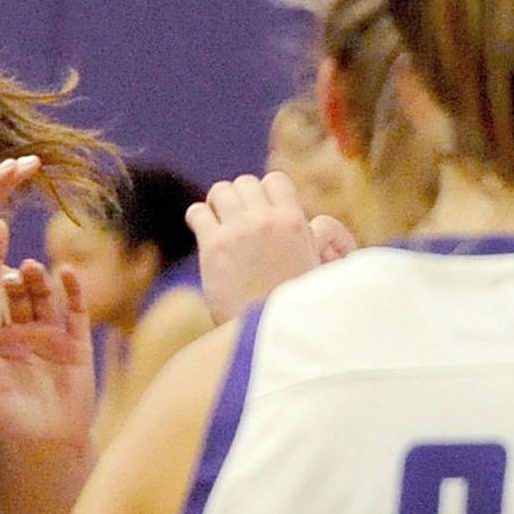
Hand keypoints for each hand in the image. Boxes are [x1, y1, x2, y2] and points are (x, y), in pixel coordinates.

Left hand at [0, 260, 93, 447]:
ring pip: (45, 298)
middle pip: (20, 296)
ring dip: (40, 280)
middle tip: (10, 267)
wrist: (48, 441)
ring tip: (32, 267)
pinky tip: (67, 272)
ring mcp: (52, 334)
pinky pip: (76, 311)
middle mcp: (25, 332)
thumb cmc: (10, 421)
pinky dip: (73, 290)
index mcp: (0, 340)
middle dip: (16, 280)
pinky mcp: (76, 341)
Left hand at [188, 171, 353, 323]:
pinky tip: (203, 232)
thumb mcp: (316, 266)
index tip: (259, 209)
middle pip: (245, 183)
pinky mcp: (214, 247)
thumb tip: (314, 225)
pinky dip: (197, 218)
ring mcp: (239, 231)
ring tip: (217, 223)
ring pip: (220, 191)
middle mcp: (267, 221)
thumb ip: (310, 240)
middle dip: (239, 198)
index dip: (264, 192)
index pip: (275, 180)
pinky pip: (197, 213)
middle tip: (234, 218)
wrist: (271, 333)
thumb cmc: (294, 307)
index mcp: (295, 222)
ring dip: (216, 204)